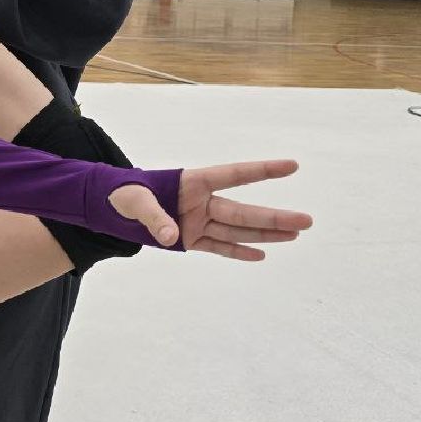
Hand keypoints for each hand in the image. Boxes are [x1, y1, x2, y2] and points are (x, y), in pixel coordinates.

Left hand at [109, 159, 308, 260]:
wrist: (114, 207)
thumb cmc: (125, 194)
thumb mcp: (134, 201)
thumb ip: (154, 217)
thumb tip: (172, 236)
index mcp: (192, 182)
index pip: (233, 175)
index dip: (262, 170)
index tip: (292, 166)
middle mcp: (202, 202)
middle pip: (243, 211)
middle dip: (274, 217)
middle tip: (307, 221)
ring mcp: (199, 222)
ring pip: (237, 230)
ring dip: (266, 234)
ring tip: (295, 235)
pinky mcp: (191, 240)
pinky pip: (220, 247)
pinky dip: (239, 252)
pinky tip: (263, 255)